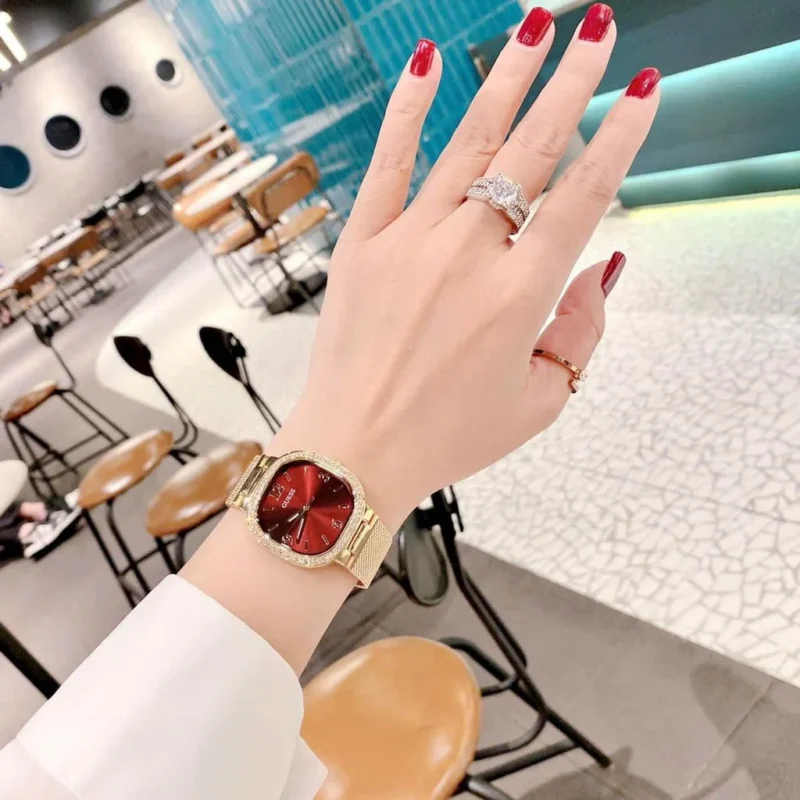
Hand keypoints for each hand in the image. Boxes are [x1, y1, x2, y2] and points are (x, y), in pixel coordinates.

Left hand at [279, 6, 659, 529]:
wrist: (353, 451)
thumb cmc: (444, 438)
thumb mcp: (539, 402)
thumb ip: (581, 333)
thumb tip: (600, 270)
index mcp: (520, 295)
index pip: (584, 198)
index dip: (620, 140)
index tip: (641, 93)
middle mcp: (468, 255)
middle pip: (533, 152)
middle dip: (572, 84)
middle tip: (597, 32)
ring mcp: (410, 242)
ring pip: (469, 143)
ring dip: (508, 79)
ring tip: (536, 26)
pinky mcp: (362, 243)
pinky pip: (388, 163)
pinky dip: (408, 111)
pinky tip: (429, 63)